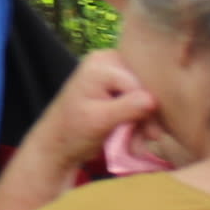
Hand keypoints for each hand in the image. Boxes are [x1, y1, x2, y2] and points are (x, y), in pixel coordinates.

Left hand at [26, 50, 158, 175]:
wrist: (56, 146)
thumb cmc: (71, 132)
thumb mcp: (99, 121)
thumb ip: (126, 108)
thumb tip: (153, 100)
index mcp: (101, 64)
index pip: (137, 82)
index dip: (149, 108)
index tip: (152, 136)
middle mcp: (109, 61)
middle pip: (143, 87)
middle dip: (147, 117)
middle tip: (149, 141)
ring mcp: (113, 73)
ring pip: (144, 97)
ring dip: (143, 124)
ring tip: (137, 148)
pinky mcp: (117, 88)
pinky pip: (138, 102)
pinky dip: (138, 123)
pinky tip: (134, 142)